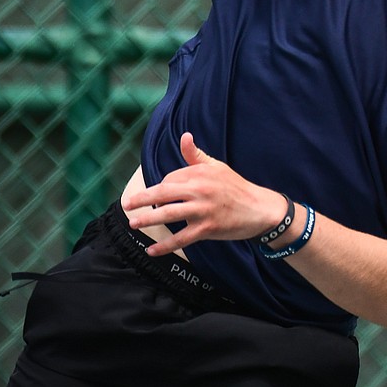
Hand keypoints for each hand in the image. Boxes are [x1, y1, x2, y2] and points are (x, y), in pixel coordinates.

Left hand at [122, 132, 285, 257]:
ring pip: (169, 214)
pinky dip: (166, 246)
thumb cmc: (236, 187)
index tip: (158, 197)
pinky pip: (182, 238)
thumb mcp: (217, 167)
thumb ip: (196, 156)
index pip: (170, 179)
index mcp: (199, 173)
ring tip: (134, 223)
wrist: (259, 209)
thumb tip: (185, 136)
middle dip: (142, 199)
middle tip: (127, 204)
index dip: (160, 189)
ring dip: (148, 219)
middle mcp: (199, 189)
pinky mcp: (207, 228)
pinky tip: (152, 250)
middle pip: (163, 193)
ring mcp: (202, 209)